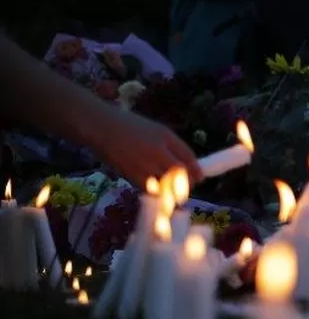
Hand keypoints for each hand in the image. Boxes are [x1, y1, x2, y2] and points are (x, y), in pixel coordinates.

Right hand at [84, 110, 203, 188]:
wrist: (100, 126)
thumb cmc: (129, 126)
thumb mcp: (156, 130)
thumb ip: (172, 146)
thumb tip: (187, 165)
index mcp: (166, 136)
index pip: (188, 157)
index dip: (196, 171)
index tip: (199, 177)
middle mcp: (158, 150)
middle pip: (180, 173)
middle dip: (187, 183)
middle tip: (187, 186)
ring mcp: (144, 163)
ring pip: (166, 184)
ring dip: (172, 191)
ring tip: (172, 192)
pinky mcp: (131, 174)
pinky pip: (150, 190)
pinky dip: (155, 192)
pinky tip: (155, 190)